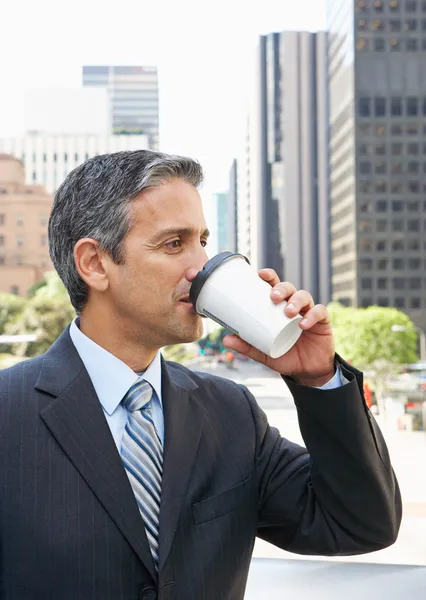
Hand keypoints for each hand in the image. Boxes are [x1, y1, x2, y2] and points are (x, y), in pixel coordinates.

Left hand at [223, 269, 334, 385]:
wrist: (306, 372)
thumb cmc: (285, 356)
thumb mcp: (264, 352)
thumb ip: (247, 346)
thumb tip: (226, 338)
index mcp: (279, 308)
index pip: (275, 287)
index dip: (269, 277)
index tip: (260, 274)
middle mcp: (294, 306)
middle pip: (289, 288)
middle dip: (281, 288)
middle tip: (273, 297)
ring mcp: (309, 312)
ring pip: (305, 296)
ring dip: (296, 301)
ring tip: (287, 312)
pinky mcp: (323, 322)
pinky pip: (320, 312)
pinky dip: (312, 315)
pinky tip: (304, 324)